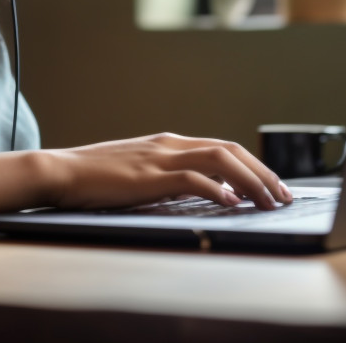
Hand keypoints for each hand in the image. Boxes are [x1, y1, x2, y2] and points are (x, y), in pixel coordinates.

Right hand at [39, 132, 292, 211]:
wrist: (61, 171)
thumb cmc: (95, 177)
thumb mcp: (139, 172)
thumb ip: (169, 176)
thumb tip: (203, 191)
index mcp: (169, 142)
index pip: (224, 148)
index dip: (254, 166)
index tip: (273, 186)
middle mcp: (170, 144)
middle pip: (231, 150)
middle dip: (263, 173)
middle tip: (284, 196)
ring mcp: (160, 157)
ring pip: (220, 160)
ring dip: (250, 181)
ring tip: (268, 202)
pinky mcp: (149, 175)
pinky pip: (191, 179)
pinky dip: (216, 189)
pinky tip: (231, 203)